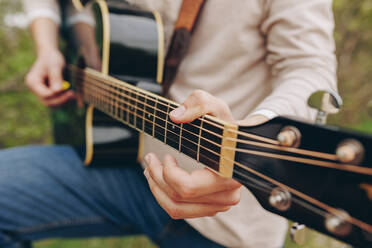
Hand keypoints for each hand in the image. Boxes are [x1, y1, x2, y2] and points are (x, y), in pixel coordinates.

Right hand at [25, 49, 74, 106]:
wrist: (50, 55)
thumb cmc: (51, 58)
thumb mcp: (54, 65)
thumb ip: (55, 77)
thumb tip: (58, 91)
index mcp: (33, 82)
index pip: (45, 95)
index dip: (57, 95)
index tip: (69, 90)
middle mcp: (35, 89)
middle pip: (47, 102)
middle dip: (61, 100)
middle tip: (73, 94)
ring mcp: (40, 92)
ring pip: (52, 103)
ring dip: (63, 101)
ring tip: (73, 94)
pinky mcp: (47, 93)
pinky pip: (55, 100)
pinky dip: (63, 99)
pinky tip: (71, 94)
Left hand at [144, 90, 268, 218]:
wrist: (237, 142)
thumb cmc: (224, 125)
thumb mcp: (213, 106)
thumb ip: (198, 103)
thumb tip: (175, 117)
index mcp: (229, 174)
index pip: (187, 188)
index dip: (167, 173)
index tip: (166, 155)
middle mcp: (228, 195)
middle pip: (178, 199)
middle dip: (156, 178)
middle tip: (149, 159)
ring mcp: (220, 204)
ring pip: (177, 209)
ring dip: (157, 190)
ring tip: (149, 171)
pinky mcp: (212, 207)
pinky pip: (181, 211)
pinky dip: (165, 197)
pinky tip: (159, 181)